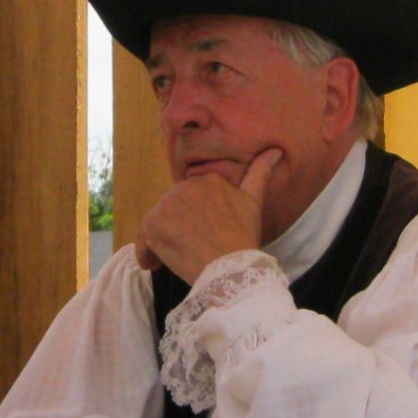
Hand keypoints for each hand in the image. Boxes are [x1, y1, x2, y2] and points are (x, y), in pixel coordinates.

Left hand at [136, 148, 281, 279]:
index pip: (191, 200)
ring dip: (163, 241)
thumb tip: (275, 150)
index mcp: (207, 180)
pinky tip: (156, 265)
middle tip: (195, 248)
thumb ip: (259, 173)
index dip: (196, 219)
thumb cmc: (243, 237)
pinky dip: (146, 254)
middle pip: (173, 211)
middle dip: (179, 228)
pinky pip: (142, 242)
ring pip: (158, 225)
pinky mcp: (152, 226)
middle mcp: (184, 186)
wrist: (231, 266)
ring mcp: (166, 205)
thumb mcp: (253, 202)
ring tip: (181, 257)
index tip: (207, 234)